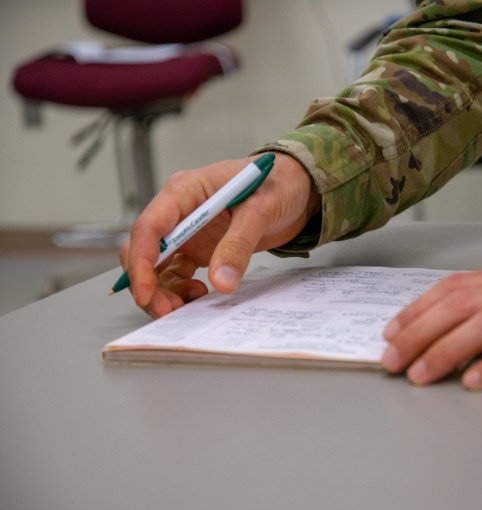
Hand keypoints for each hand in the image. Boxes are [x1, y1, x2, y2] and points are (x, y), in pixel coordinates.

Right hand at [119, 152, 320, 317]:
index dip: (141, 262)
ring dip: (163, 291)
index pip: (149, 227)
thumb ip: (239, 244)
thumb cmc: (278, 184)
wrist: (297, 188)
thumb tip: (220, 281)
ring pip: (157, 266)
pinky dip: (181, 289)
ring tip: (187, 307)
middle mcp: (179, 211)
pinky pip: (177, 273)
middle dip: (148, 283)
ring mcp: (187, 230)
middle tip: (167, 311)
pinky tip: (199, 295)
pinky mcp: (199, 247)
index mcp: (186, 190)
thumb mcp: (261, 210)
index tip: (145, 292)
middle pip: (145, 250)